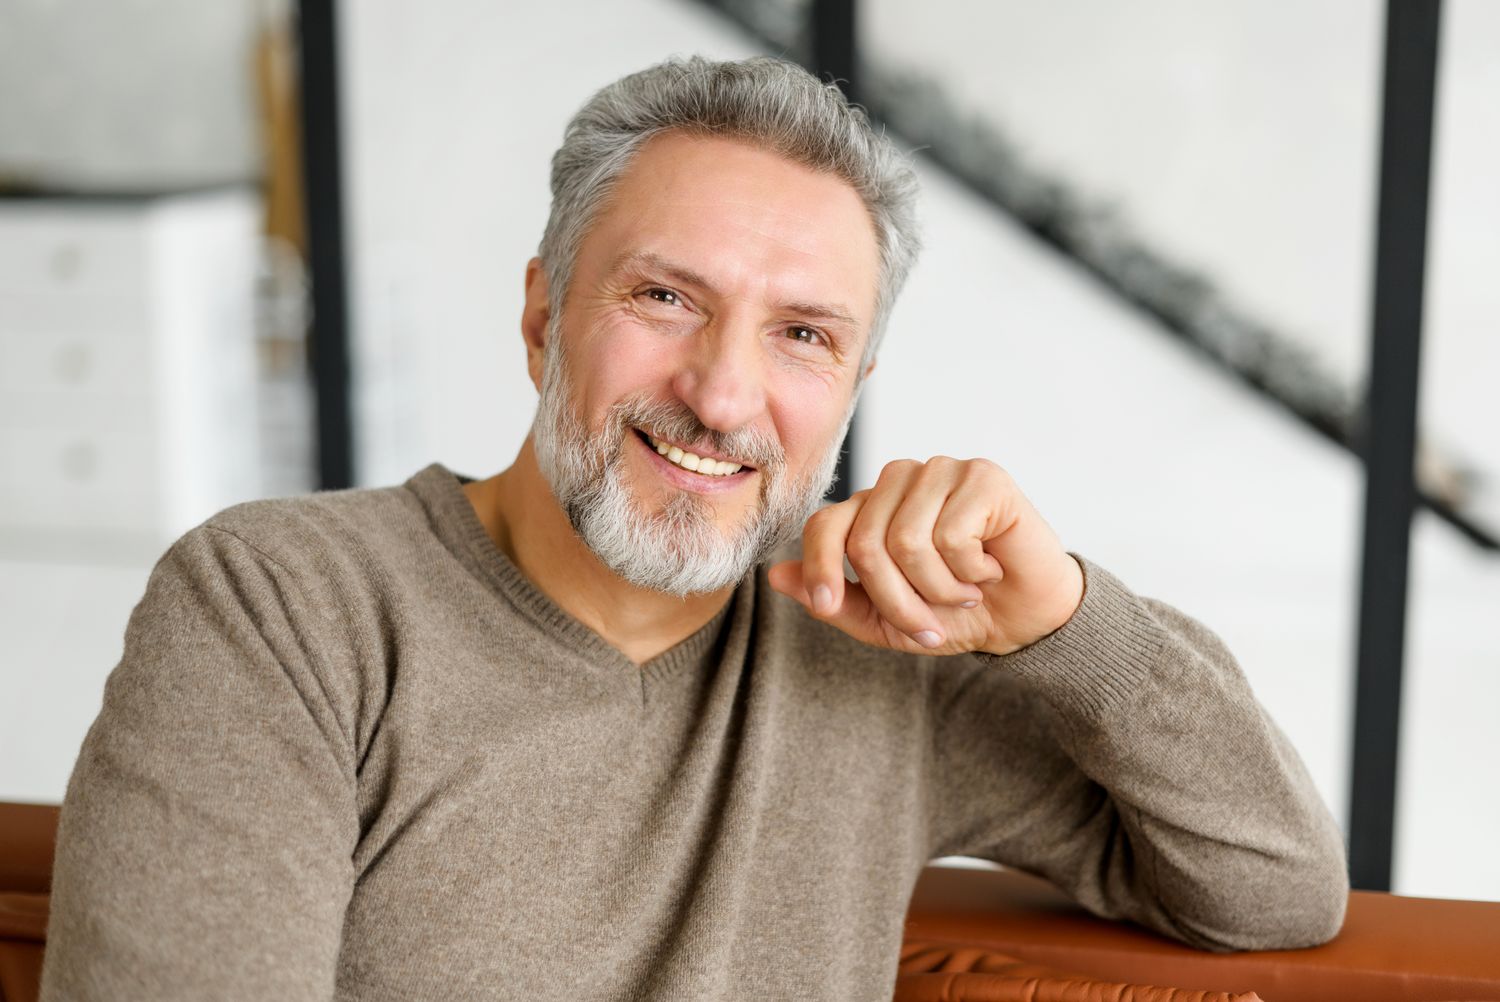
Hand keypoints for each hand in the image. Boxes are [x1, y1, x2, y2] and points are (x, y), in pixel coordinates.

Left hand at [768, 457, 1084, 656]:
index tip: (828, 604)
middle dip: (898, 600)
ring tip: (964, 592)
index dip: (820, 567)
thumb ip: (833, 600)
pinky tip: (989, 568)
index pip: (825, 523)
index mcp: (873, 505)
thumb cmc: (956, 613)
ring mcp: (943, 472)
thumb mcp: (883, 621)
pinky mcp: (984, 477)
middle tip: (932, 621)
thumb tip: (776, 576)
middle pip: (866, 542)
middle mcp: (902, 479)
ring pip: (907, 541)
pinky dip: (970, 570)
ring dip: (938, 589)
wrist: (1026, 621)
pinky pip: (951, 535)